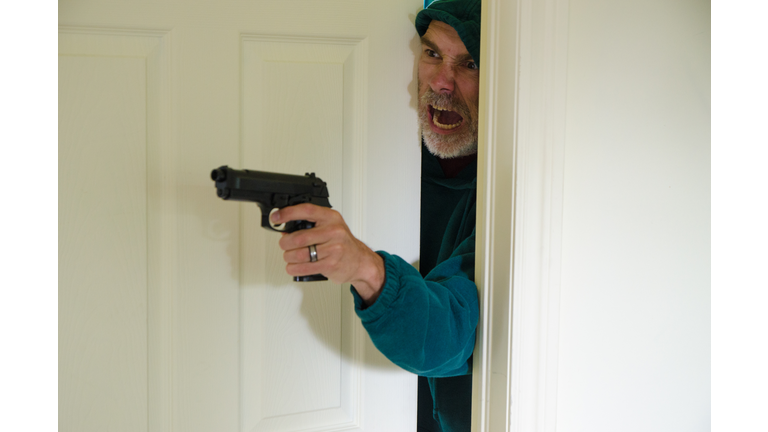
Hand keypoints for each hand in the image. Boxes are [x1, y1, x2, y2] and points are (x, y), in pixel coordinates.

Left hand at [271, 203, 385, 304]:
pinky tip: (293, 266)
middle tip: (284, 244)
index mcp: (331, 218)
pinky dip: (294, 268)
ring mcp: (333, 249)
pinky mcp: (330, 265)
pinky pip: (304, 267)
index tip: (276, 217)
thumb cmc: (343, 243)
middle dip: (285, 243)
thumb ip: (310, 226)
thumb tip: (285, 231)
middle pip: (298, 237)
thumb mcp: (330, 227)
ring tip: (289, 256)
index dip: (288, 213)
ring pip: (298, 254)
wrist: (360, 261)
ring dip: (288, 257)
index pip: (306, 211)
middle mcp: (333, 231)